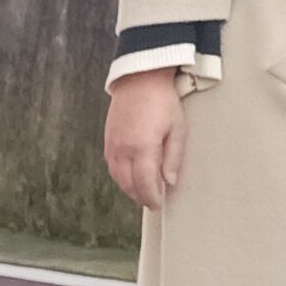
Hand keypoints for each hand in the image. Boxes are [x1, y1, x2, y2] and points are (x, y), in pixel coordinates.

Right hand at [102, 75, 186, 209]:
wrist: (139, 80)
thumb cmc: (162, 102)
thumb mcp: (177, 129)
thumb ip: (172, 157)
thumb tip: (170, 181)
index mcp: (142, 148)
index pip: (145, 184)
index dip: (152, 198)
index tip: (159, 205)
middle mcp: (123, 150)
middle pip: (128, 184)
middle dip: (141, 196)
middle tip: (153, 202)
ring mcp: (112, 145)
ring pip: (117, 177)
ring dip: (129, 188)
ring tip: (143, 193)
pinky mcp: (108, 140)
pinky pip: (112, 166)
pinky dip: (120, 176)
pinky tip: (130, 177)